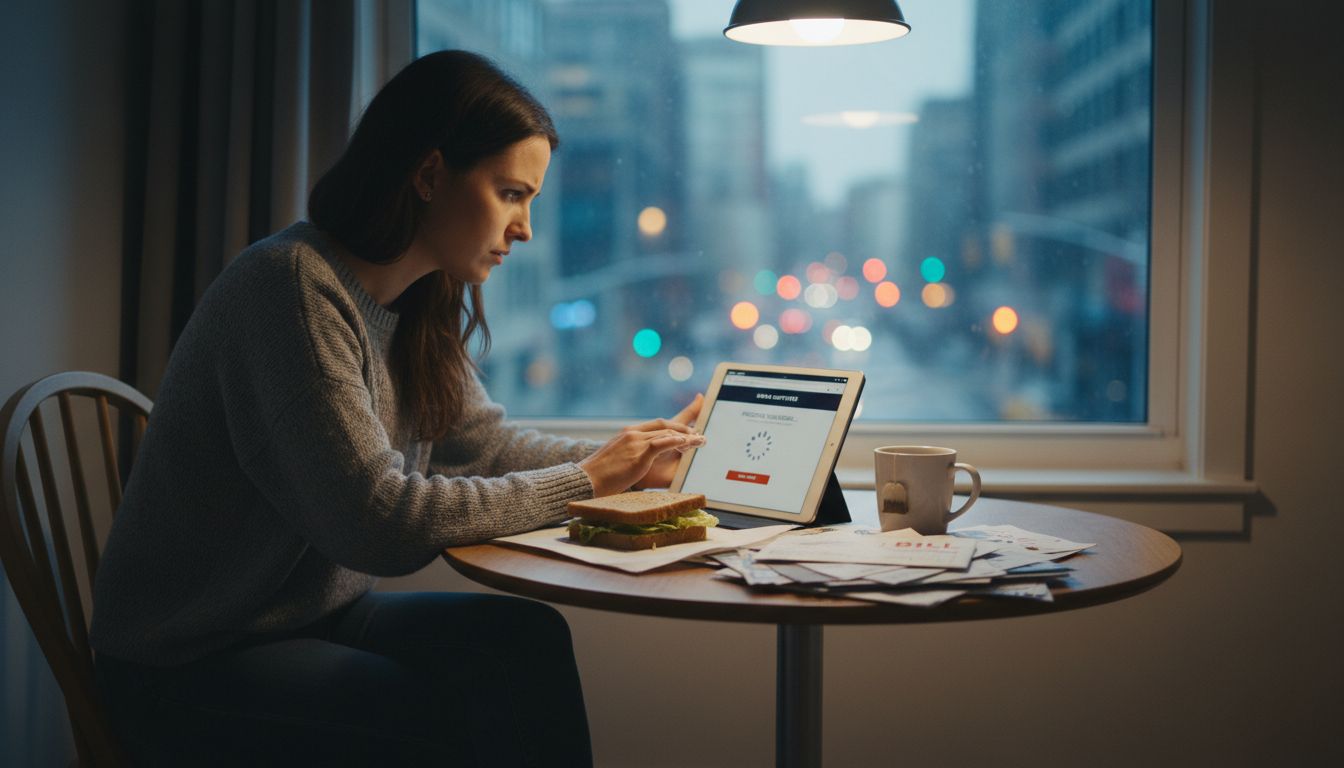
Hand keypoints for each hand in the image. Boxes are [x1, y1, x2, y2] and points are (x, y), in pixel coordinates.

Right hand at [578, 406, 704, 496]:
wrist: (586, 480)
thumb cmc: (598, 476)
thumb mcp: (616, 460)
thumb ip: (629, 456)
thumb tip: (637, 463)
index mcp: (627, 433)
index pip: (655, 424)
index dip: (673, 426)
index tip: (686, 430)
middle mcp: (632, 433)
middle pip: (664, 424)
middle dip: (684, 428)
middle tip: (699, 435)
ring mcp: (635, 441)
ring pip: (667, 433)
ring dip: (686, 436)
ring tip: (700, 441)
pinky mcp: (639, 453)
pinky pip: (663, 443)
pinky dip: (678, 441)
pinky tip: (688, 443)